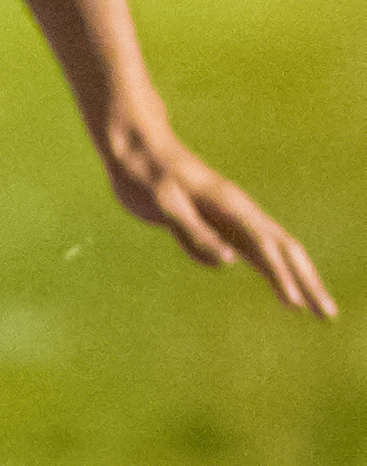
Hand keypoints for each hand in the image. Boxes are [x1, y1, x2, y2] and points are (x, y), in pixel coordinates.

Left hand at [103, 111, 335, 316]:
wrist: (137, 149)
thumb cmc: (147, 175)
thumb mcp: (163, 203)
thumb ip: (193, 231)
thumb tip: (228, 259)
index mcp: (228, 205)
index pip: (263, 244)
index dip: (280, 274)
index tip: (295, 303)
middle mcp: (239, 212)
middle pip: (284, 249)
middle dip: (308, 281)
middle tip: (329, 315)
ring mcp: (233, 219)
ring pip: (277, 253)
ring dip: (300, 281)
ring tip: (319, 312)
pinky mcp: (222, 225)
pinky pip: (259, 253)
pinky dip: (278, 274)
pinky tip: (286, 293)